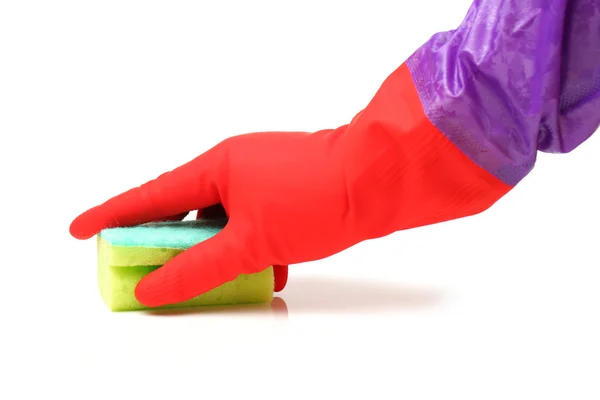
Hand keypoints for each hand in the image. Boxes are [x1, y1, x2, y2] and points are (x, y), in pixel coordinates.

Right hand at [70, 64, 508, 306]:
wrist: (377, 179)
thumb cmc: (315, 197)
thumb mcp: (251, 242)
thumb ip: (200, 268)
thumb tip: (157, 287)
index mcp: (216, 168)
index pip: (150, 196)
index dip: (111, 215)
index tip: (79, 229)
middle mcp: (233, 167)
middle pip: (184, 211)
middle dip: (169, 245)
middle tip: (150, 271)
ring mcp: (260, 178)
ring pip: (222, 222)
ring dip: (218, 252)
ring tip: (216, 281)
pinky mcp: (283, 191)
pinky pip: (252, 222)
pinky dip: (252, 248)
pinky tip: (266, 271)